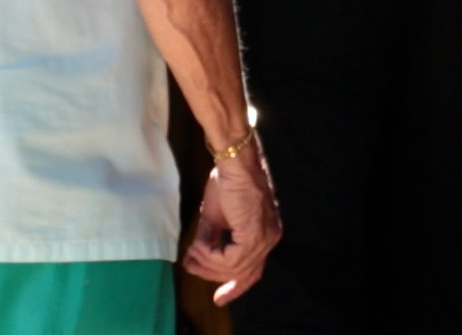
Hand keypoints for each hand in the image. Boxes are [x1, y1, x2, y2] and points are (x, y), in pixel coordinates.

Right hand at [182, 140, 280, 305]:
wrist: (232, 162)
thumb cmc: (226, 182)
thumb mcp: (215, 218)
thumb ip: (210, 241)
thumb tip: (193, 260)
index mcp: (265, 234)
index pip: (253, 271)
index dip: (236, 287)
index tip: (219, 298)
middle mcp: (270, 239)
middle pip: (243, 274)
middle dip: (214, 276)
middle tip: (191, 265)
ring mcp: (264, 238)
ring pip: (234, 268)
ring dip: (208, 263)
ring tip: (192, 249)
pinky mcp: (254, 235)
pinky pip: (230, 259)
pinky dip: (211, 256)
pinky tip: (198, 245)